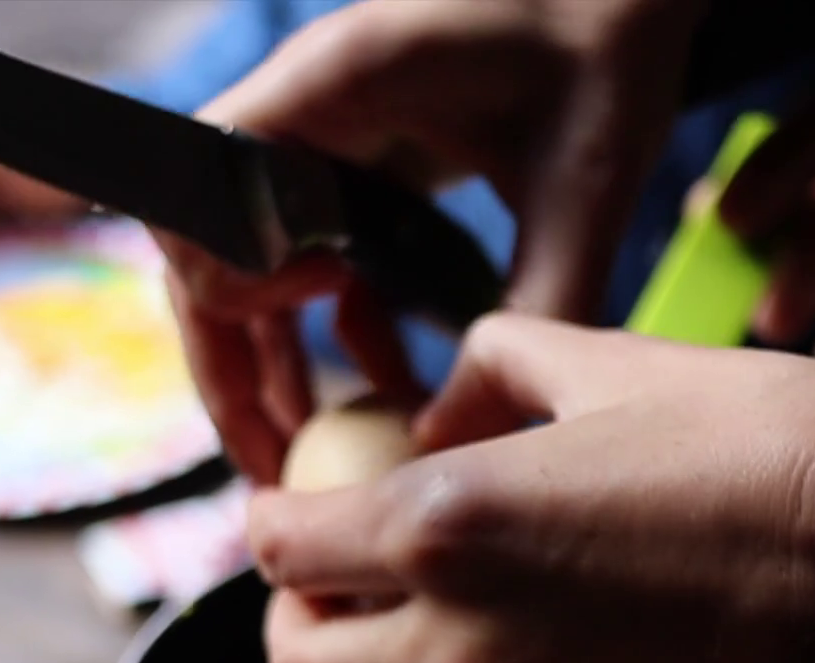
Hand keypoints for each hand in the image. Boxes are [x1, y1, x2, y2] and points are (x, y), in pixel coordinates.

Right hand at [160, 0, 704, 482]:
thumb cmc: (610, 48)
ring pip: (250, 257)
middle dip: (234, 361)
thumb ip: (536, 299)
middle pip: (208, 244)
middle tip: (274, 462)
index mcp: (334, 84)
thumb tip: (485, 432)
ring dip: (272, 354)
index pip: (205, 198)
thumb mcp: (586, 185)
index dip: (231, 295)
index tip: (301, 356)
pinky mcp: (356, 153)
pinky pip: (306, 249)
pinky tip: (382, 379)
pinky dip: (329, 321)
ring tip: (309, 450)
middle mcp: (304, 103)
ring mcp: (321, 128)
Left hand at [247, 314, 814, 662]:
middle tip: (339, 568)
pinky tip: (579, 611)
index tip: (297, 494)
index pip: (279, 549)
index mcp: (446, 532)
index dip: (269, 514)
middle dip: (297, 616)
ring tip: (487, 568)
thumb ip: (492, 371)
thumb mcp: (613, 360)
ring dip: (407, 641)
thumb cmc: (764, 447)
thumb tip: (442, 415)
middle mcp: (464, 645)